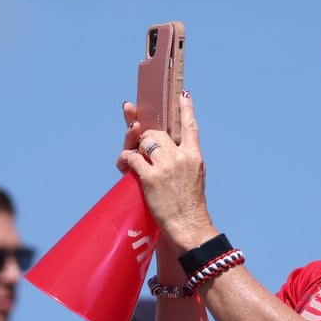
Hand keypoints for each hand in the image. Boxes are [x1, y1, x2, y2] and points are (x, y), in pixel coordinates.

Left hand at [116, 92, 215, 249]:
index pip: (190, 126)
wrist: (189, 227)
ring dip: (134, 149)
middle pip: (157, 133)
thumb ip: (185, 160)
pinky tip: (124, 166)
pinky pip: (131, 158)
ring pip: (143, 142)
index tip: (182, 94)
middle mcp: (181, 157)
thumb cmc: (189, 206)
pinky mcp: (150, 177)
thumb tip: (165, 149)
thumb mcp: (195, 177)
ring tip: (132, 160)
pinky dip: (125, 161)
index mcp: (194, 156)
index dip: (186, 109)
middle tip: (140, 147)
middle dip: (145, 138)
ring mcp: (165, 166)